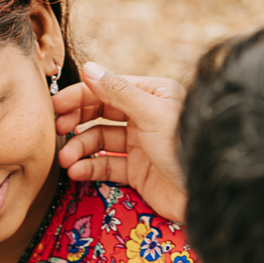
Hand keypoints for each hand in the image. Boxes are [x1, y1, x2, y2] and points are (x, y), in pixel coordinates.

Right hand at [54, 62, 187, 222]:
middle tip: (56, 129)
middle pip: (101, 112)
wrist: (207, 194)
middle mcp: (146, 115)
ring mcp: (141, 144)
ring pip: (100, 140)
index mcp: (152, 94)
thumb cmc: (184, 146)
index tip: (56, 106)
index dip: (80, 95)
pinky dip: (90, 167)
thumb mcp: (151, 113)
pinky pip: (107, 165)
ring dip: (80, 148)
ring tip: (66, 159)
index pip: (108, 87)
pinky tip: (77, 172)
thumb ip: (117, 91)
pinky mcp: (138, 171)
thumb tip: (88, 68)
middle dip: (77, 120)